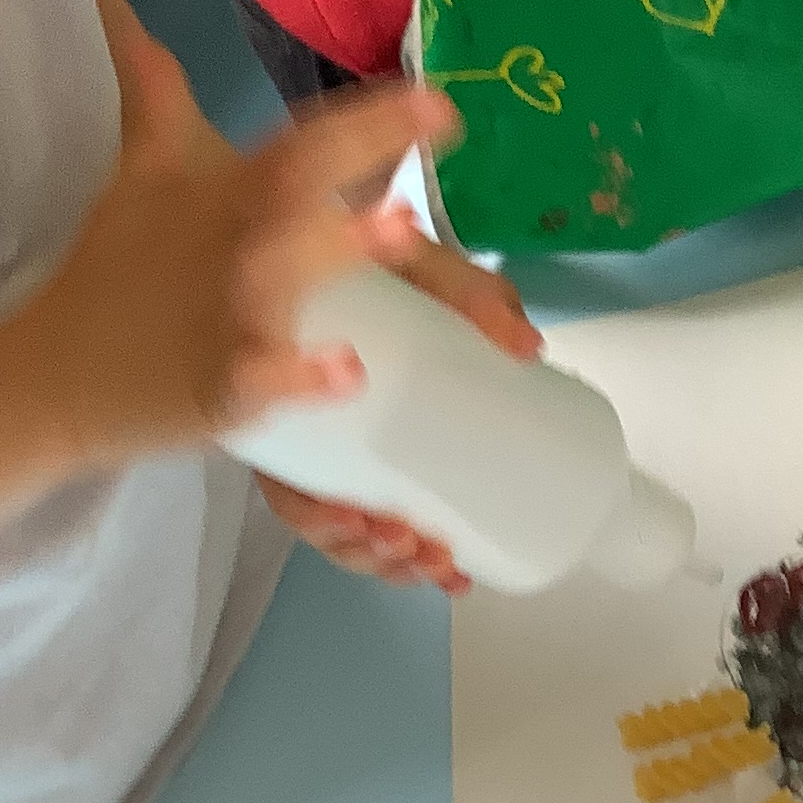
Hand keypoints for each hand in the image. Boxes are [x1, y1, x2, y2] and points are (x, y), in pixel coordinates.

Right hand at [27, 0, 460, 460]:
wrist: (49, 372)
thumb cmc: (112, 267)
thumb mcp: (140, 167)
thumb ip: (152, 86)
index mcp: (228, 187)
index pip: (305, 136)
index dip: (371, 112)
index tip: (443, 98)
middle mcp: (234, 236)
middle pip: (304, 178)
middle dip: (368, 143)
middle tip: (440, 115)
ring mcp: (226, 310)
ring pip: (290, 272)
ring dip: (343, 246)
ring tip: (402, 226)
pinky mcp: (216, 383)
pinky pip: (264, 378)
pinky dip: (302, 375)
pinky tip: (349, 372)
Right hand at [261, 206, 541, 598]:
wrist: (364, 227)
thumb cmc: (380, 250)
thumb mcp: (416, 261)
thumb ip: (465, 290)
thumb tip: (524, 346)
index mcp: (285, 382)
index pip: (278, 465)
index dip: (313, 510)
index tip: (362, 518)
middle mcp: (298, 421)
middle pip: (310, 511)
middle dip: (363, 547)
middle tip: (416, 547)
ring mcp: (329, 441)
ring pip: (341, 523)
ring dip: (385, 560)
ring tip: (440, 566)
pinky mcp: (360, 451)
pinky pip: (367, 512)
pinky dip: (402, 552)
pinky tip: (447, 574)